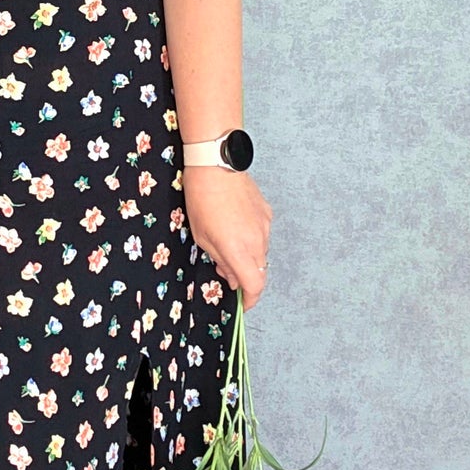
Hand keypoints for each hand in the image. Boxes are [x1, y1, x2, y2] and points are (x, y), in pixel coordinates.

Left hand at [182, 166, 271, 308]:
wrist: (216, 165)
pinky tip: (235, 227)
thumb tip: (232, 278)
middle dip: (246, 278)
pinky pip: (262, 235)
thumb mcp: (203, 237)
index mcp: (239, 250)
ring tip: (227, 244)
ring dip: (248, 257)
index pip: (255, 286)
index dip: (249, 300)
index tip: (242, 304)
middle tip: (226, 271)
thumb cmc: (202, 200)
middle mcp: (258, 241)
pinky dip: (252, 240)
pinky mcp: (267, 213)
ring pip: (261, 254)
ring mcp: (265, 226)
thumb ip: (221, 261)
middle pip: (260, 272)